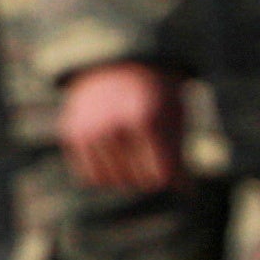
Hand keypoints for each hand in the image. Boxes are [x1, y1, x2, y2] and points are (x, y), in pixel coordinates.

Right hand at [57, 62, 186, 194]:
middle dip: (145, 173)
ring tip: (130, 152)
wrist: (118, 65)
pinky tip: (111, 153)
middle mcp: (115, 126)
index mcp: (148, 121)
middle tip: (148, 154)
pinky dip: (102, 171)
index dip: (168, 174)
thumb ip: (179, 157)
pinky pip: (89, 177)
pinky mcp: (71, 135)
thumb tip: (187, 193)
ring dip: (123, 174)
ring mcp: (89, 131)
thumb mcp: (175, 121)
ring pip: (111, 181)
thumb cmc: (156, 99)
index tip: (169, 162)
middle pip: (135, 181)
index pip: (160, 177)